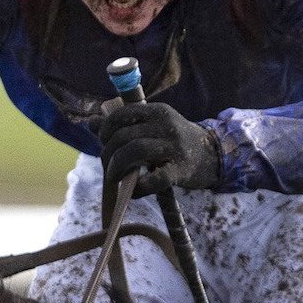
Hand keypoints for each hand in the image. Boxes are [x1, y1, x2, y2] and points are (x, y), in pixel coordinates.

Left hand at [98, 102, 223, 196]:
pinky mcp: (181, 170)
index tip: (103, 142)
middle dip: (108, 153)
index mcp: (157, 111)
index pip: (122, 114)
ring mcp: (175, 147)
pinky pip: (154, 179)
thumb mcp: (152, 126)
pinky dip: (139, 187)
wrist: (212, 155)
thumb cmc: (174, 141)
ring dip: (117, 168)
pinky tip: (133, 191)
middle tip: (107, 167)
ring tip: (114, 178)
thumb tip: (91, 122)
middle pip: (124, 136)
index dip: (106, 129)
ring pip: (135, 152)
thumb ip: (122, 124)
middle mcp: (166, 125)